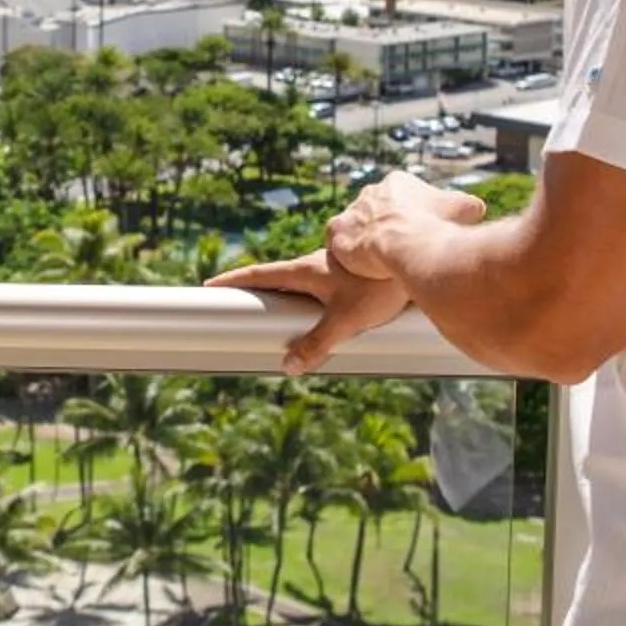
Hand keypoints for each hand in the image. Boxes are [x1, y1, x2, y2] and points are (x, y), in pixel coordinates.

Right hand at [209, 248, 411, 376]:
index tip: (210, 284)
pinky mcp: (353, 272)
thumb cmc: (379, 287)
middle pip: (276, 276)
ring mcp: (334, 267)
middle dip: (256, 287)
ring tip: (279, 311)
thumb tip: (288, 367)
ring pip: (302, 281)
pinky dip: (313, 296)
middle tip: (237, 298)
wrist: (415, 258)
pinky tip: (326, 309)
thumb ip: (316, 344)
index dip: (234, 280)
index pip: (260, 274)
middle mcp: (315, 264)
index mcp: (305, 271)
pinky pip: (324, 285)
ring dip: (286, 292)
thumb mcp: (345, 321)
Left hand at [325, 171, 485, 279]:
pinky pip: (338, 242)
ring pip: (356, 227)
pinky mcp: (337, 231)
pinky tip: (356, 266)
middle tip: (394, 252)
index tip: (413, 235)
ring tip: (374, 263)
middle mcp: (370, 192)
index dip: (407, 219)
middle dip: (384, 229)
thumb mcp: (460, 210)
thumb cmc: (434, 225)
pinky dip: (346, 254)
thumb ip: (467, 206)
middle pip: (375, 213)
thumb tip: (479, 208)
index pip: (400, 200)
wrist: (407, 243)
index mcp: (397, 183)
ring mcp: (351, 211)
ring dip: (364, 242)